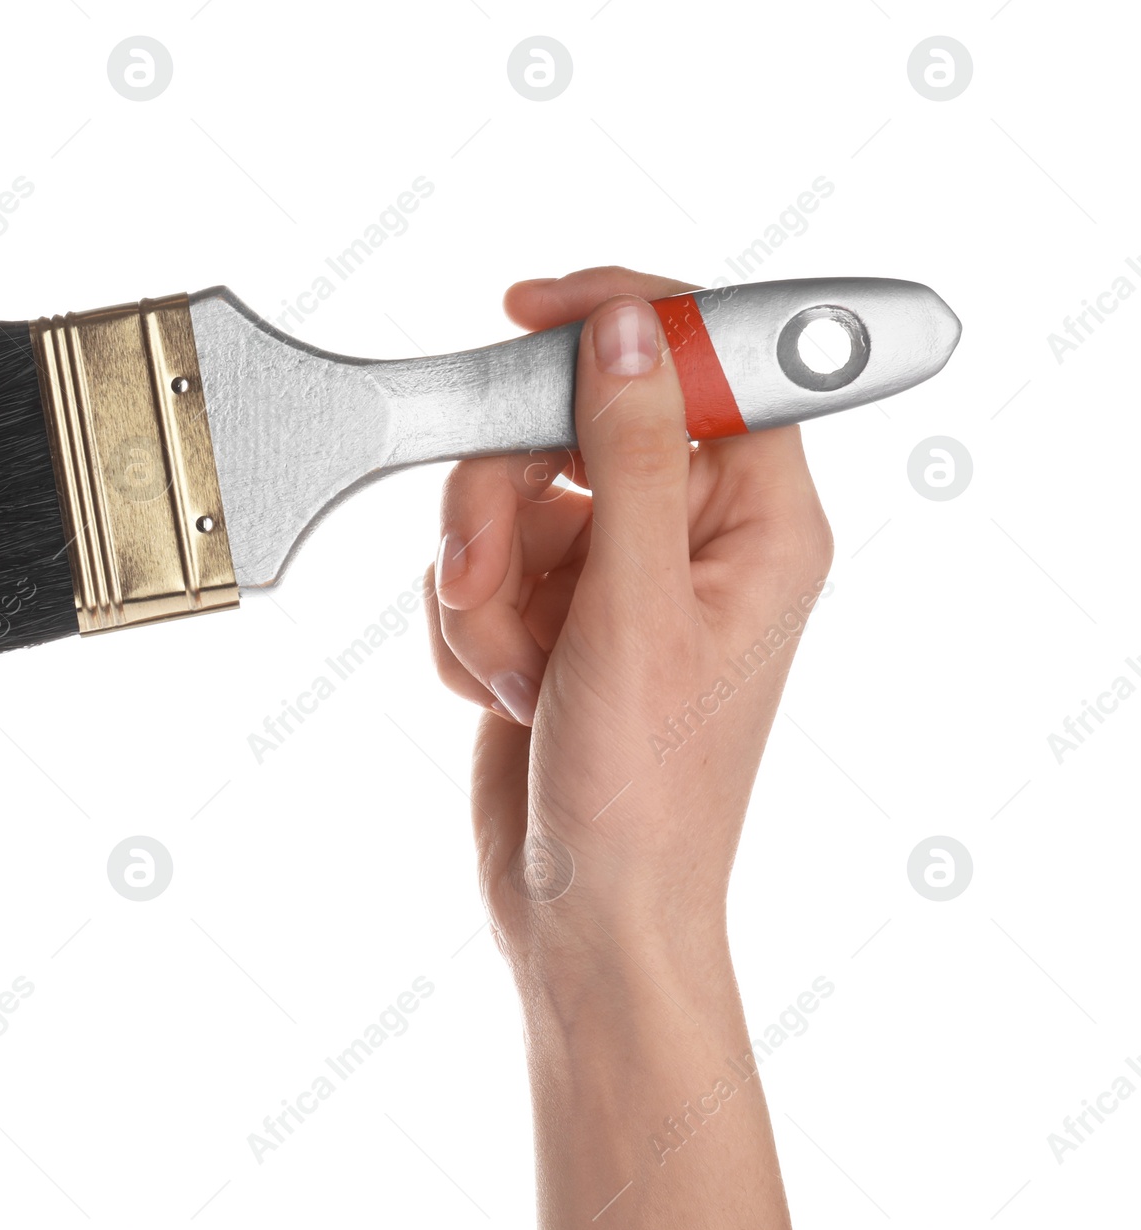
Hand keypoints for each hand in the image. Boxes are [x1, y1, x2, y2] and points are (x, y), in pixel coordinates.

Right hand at [425, 266, 832, 998]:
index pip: (705, 357)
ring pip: (505, 497)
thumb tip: (627, 331)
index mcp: (759, 522)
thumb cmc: (645, 795)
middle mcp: (690, 535)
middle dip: (503, 506)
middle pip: (570, 424)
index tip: (526, 314)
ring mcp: (615, 575)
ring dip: (482, 588)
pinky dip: (470, 629)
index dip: (618, 319)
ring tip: (515, 675)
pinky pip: (477, 563)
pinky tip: (507, 695)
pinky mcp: (553, 613)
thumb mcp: (637, 613)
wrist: (584, 915)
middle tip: (485, 580)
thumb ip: (633, 456)